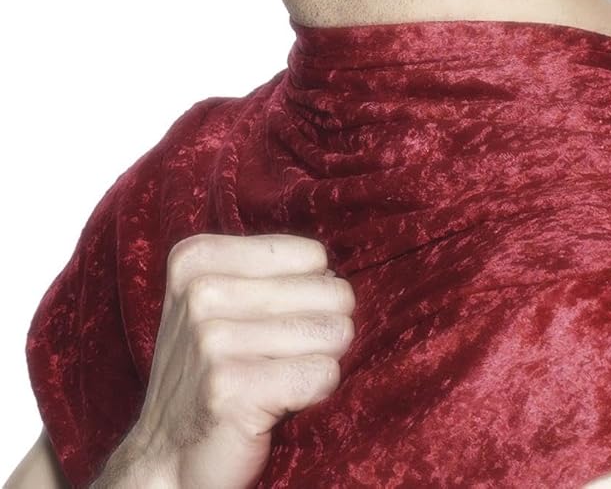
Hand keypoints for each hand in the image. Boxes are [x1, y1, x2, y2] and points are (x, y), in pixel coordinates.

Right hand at [94, 233, 354, 488]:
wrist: (166, 459)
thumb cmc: (211, 373)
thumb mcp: (223, 303)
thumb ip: (276, 274)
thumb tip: (338, 277)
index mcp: (197, 260)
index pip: (313, 257)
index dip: (309, 297)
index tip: (271, 326)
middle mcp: (201, 292)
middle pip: (330, 292)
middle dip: (320, 331)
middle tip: (280, 360)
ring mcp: (212, 340)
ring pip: (333, 334)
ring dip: (318, 363)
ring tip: (277, 381)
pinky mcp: (231, 388)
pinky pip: (324, 374)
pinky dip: (315, 393)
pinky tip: (279, 404)